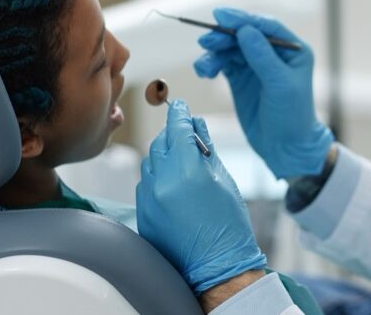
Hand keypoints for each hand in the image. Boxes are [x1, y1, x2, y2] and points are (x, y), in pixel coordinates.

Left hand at [136, 99, 265, 294]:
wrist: (215, 265)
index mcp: (187, 171)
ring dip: (163, 156)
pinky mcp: (142, 212)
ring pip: (149, 162)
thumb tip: (197, 125)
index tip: (180, 105)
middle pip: (159, 143)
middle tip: (185, 134)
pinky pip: (145, 183)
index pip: (177, 129)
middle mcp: (163, 182)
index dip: (180, 114)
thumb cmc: (228, 224)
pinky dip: (157, 177)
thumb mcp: (223, 180)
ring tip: (182, 164)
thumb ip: (207, 149)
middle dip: (172, 135)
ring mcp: (149, 198)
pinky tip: (174, 186)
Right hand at [193, 8, 332, 178]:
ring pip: (230, 49)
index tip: (220, 15)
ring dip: (214, 53)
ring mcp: (256, 65)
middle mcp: (274, 53)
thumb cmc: (292, 115)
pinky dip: (212, 64)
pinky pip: (223, 63)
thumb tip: (245, 30)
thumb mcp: (280, 84)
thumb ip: (263, 57)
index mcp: (292, 50)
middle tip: (206, 42)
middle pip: (244, 35)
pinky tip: (205, 72)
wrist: (285, 147)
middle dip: (223, 36)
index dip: (242, 19)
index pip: (265, 26)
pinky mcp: (241, 78)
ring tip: (204, 67)